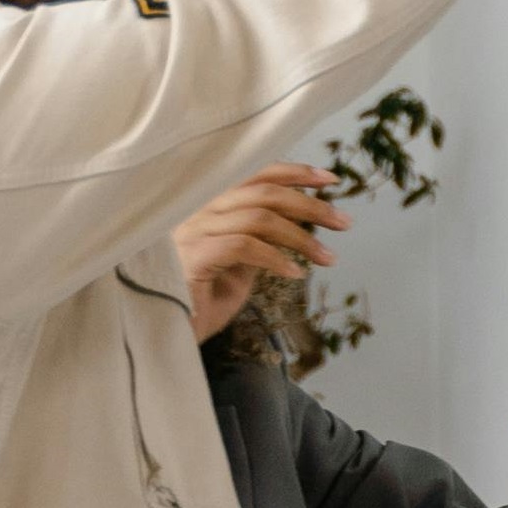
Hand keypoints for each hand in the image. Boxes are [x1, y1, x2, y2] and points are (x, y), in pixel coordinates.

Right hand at [174, 164, 345, 341]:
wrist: (163, 335)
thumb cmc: (198, 304)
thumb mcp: (236, 269)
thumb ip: (256, 242)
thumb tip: (290, 228)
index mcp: (206, 207)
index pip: (252, 175)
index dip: (293, 172)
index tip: (330, 179)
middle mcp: (196, 211)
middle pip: (263, 192)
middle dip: (310, 204)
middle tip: (344, 222)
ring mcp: (191, 231)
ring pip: (258, 217)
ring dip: (301, 237)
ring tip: (329, 257)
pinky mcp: (192, 256)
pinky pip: (244, 247)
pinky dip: (276, 258)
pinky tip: (296, 274)